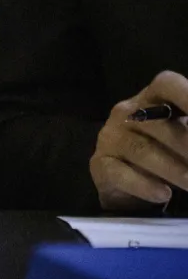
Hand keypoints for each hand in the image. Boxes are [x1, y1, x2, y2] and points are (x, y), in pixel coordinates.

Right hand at [90, 70, 187, 210]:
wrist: (131, 188)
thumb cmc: (167, 156)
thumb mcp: (185, 139)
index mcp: (153, 99)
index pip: (168, 85)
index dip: (187, 96)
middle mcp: (127, 112)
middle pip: (158, 122)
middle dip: (187, 145)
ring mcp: (110, 137)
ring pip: (141, 149)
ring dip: (173, 170)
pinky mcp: (100, 164)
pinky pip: (120, 173)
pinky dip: (145, 185)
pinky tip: (164, 194)